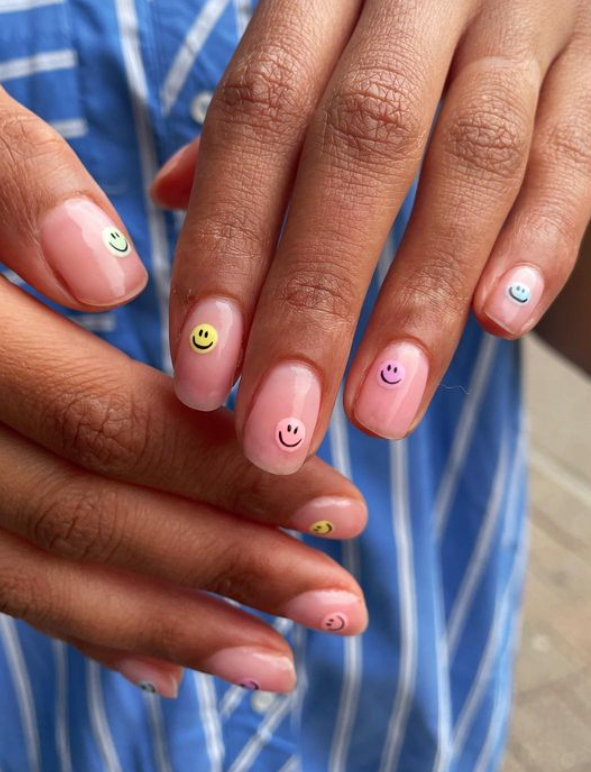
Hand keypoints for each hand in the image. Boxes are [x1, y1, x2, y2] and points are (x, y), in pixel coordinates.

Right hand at [0, 278, 366, 695]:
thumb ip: (18, 185)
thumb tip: (108, 277)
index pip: (101, 422)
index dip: (225, 473)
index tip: (342, 508)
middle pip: (84, 515)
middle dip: (222, 569)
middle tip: (338, 606)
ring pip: (41, 572)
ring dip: (167, 625)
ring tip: (273, 662)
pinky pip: (2, 578)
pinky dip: (86, 623)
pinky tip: (163, 661)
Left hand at [154, 0, 590, 474]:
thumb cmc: (388, 21)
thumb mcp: (312, 41)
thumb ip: (255, 118)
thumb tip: (169, 199)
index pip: (259, 115)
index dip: (226, 248)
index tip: (206, 371)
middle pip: (363, 144)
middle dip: (315, 300)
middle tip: (280, 425)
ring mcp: (521, 19)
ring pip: (476, 159)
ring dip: (422, 300)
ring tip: (378, 411)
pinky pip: (574, 155)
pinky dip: (540, 241)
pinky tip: (500, 324)